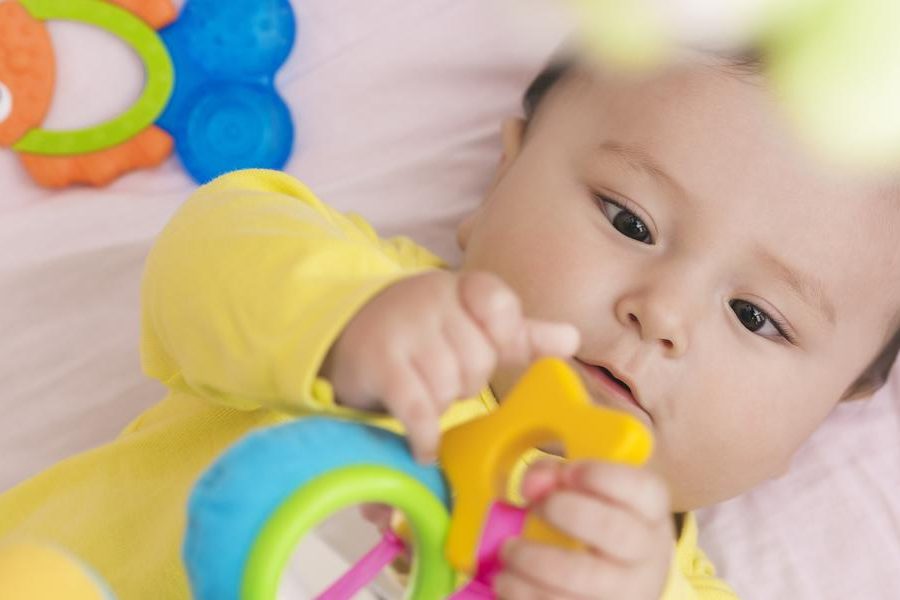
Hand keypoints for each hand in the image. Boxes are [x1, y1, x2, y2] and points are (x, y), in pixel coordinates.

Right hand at [320, 270, 578, 461]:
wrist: (352, 334)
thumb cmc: (428, 334)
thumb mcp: (473, 325)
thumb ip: (522, 334)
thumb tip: (572, 339)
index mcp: (462, 287)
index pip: (499, 303)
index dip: (503, 335)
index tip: (491, 347)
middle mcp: (431, 299)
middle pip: (479, 358)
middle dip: (468, 381)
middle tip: (447, 379)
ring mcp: (403, 329)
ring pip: (450, 386)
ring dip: (442, 405)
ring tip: (426, 396)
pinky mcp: (379, 364)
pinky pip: (419, 408)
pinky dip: (425, 435)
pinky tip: (425, 446)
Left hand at [495, 460, 673, 599]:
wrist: (619, 578)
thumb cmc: (594, 522)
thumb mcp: (583, 491)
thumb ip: (552, 474)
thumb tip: (530, 484)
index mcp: (650, 512)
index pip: (643, 489)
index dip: (600, 475)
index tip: (567, 472)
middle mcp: (647, 555)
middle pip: (615, 531)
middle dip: (563, 511)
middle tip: (535, 508)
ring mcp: (626, 593)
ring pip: (581, 579)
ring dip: (531, 561)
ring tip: (508, 551)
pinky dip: (521, 593)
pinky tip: (509, 580)